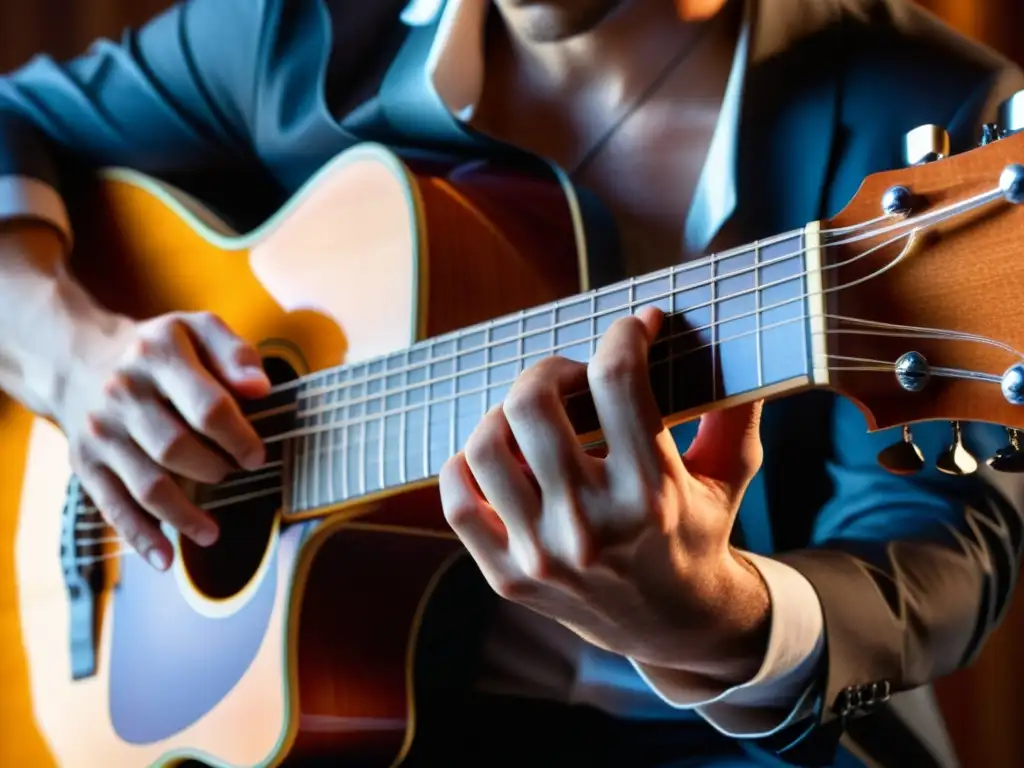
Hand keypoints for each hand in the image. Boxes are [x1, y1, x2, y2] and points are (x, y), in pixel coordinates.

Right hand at [56, 310, 270, 570]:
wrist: (76, 358)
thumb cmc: (157, 349)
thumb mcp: (198, 330)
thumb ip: (236, 353)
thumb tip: (260, 389)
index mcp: (158, 356)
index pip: (208, 407)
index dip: (239, 437)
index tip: (257, 456)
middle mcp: (123, 393)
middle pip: (176, 448)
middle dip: (214, 470)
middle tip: (234, 473)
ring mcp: (100, 431)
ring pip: (147, 484)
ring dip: (184, 515)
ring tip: (212, 532)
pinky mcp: (84, 462)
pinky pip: (112, 506)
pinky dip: (140, 536)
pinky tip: (166, 558)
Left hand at [439, 307, 769, 681]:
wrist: (673, 624)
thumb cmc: (696, 535)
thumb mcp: (728, 477)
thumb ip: (732, 411)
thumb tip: (724, 334)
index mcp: (652, 493)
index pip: (618, 383)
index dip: (623, 337)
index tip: (632, 328)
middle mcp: (592, 524)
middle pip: (533, 404)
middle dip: (552, 369)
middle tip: (570, 375)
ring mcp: (543, 554)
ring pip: (485, 446)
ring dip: (503, 413)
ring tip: (528, 416)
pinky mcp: (510, 577)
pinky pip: (458, 503)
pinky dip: (463, 466)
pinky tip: (495, 455)